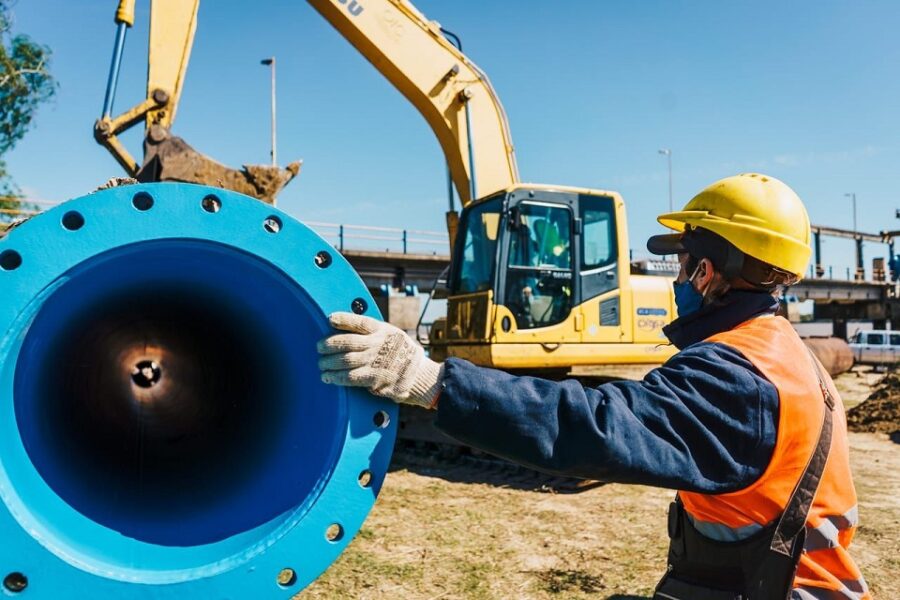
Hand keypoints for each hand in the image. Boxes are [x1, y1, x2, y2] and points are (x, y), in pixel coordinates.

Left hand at [317, 312, 442, 407]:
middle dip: (328, 344)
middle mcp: (377, 345)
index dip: (343, 319)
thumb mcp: (392, 334)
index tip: (330, 318)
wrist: (419, 375)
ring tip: (321, 364)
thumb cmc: (402, 353)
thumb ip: (373, 332)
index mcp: (382, 330)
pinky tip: (328, 377)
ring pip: (345, 360)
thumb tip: (347, 327)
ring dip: (329, 363)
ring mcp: (376, 362)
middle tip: (318, 347)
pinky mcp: (374, 379)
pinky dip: (336, 378)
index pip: (359, 322)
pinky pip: (350, 378)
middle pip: (347, 342)